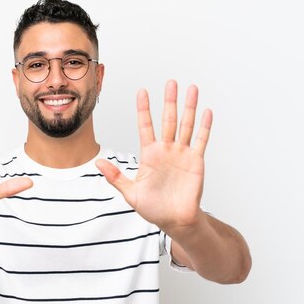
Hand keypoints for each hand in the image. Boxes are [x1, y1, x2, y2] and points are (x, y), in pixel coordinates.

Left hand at [96, 80, 211, 234]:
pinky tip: (206, 111)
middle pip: (168, 120)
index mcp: (149, 154)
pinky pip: (201, 140)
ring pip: (186, 125)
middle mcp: (166, 150)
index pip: (145, 126)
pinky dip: (204, 126)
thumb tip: (97, 164)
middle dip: (169, 101)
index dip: (144, 109)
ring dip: (189, 107)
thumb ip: (116, 177)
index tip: (142, 91)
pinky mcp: (196, 161)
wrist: (174, 221)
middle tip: (170, 82)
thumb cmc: (153, 208)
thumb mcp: (130, 193)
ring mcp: (182, 154)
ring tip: (191, 89)